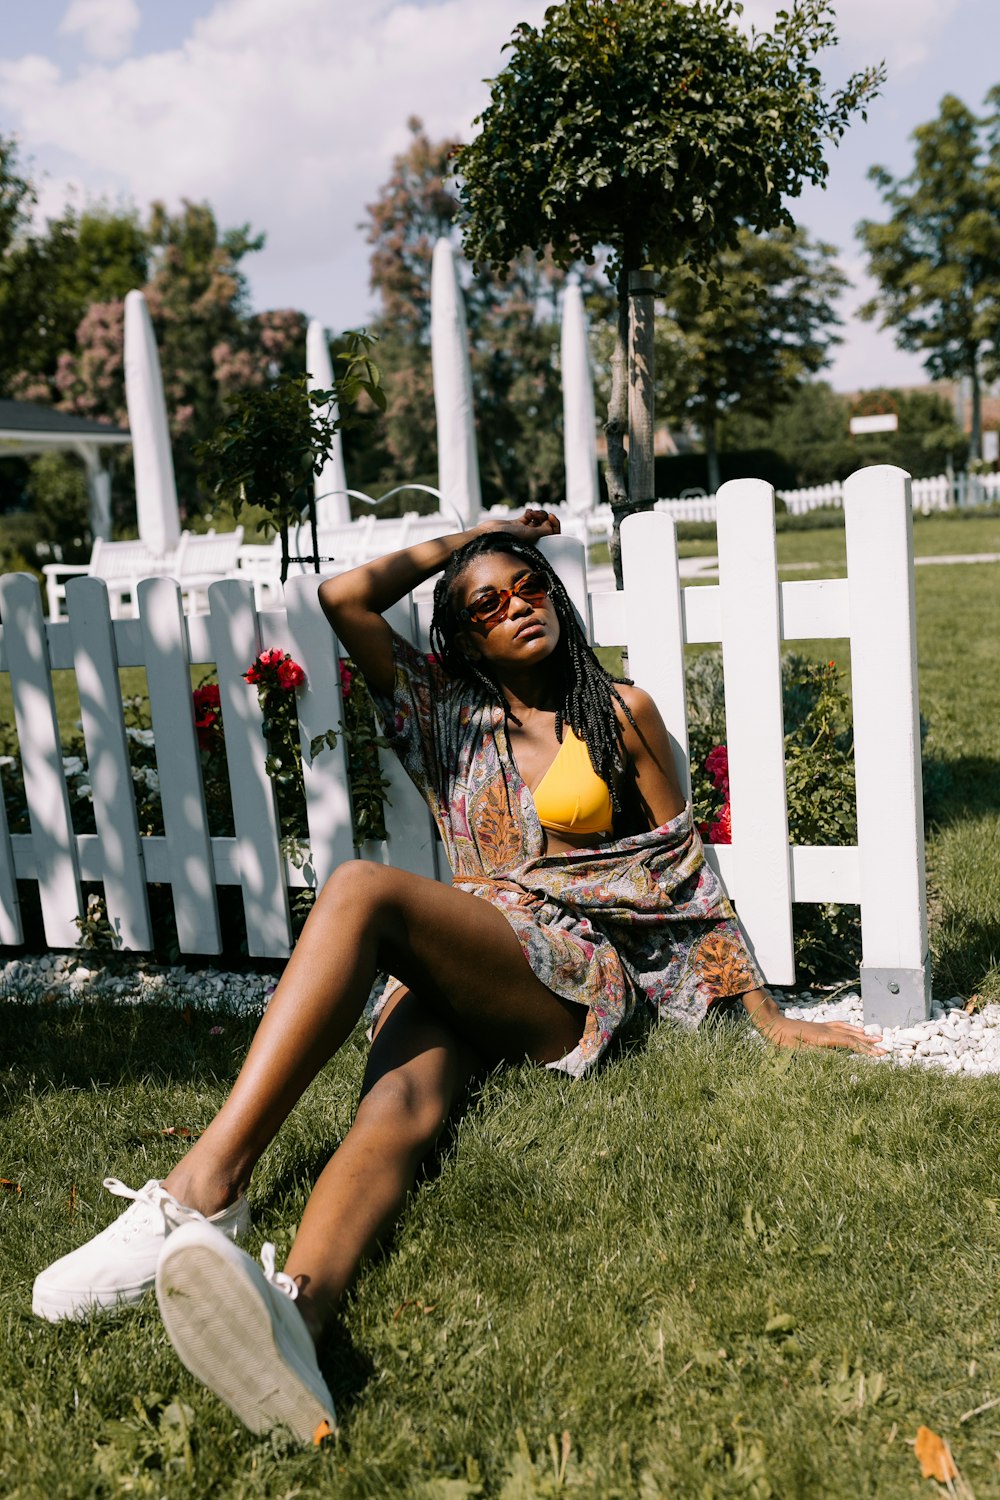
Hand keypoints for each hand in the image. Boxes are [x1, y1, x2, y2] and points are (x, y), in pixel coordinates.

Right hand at [479, 508, 560, 544]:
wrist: (490, 535)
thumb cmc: (510, 538)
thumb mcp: (531, 535)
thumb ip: (544, 530)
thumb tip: (550, 525)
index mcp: (537, 544)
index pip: (553, 535)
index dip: (554, 524)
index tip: (551, 516)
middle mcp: (532, 538)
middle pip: (546, 525)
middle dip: (544, 517)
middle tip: (537, 514)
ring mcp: (524, 531)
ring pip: (538, 519)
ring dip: (537, 513)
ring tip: (531, 513)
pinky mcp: (517, 524)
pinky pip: (528, 516)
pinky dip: (529, 512)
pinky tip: (527, 512)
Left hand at [766, 1015, 884, 1055]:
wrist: (773, 1024)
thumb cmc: (783, 1040)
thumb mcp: (799, 1051)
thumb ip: (818, 1054)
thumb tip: (837, 1058)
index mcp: (824, 1038)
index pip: (849, 1043)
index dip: (865, 1049)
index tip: (878, 1054)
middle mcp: (826, 1030)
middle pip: (852, 1037)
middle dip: (869, 1044)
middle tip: (885, 1050)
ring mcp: (824, 1026)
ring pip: (848, 1030)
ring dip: (863, 1035)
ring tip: (877, 1038)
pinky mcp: (820, 1026)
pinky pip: (839, 1025)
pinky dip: (851, 1027)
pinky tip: (857, 1028)